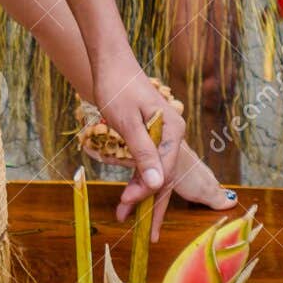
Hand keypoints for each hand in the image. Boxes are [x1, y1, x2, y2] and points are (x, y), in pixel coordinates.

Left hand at [92, 61, 185, 240]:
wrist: (110, 61)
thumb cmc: (116, 87)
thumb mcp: (126, 122)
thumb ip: (143, 153)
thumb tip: (156, 184)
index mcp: (172, 130)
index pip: (163, 172)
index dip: (145, 191)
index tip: (125, 203)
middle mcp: (173, 133)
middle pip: (163, 174)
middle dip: (147, 199)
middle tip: (130, 221)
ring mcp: (163, 132)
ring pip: (155, 169)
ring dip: (140, 190)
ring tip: (124, 212)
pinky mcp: (150, 131)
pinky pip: (148, 159)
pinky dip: (138, 174)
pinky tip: (129, 189)